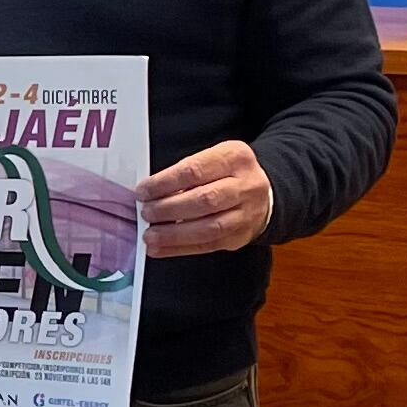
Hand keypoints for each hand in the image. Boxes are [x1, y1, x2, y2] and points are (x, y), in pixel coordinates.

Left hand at [137, 140, 273, 255]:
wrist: (262, 194)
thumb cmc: (228, 174)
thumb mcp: (212, 159)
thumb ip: (185, 172)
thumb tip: (150, 193)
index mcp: (234, 158)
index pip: (195, 170)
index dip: (165, 183)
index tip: (143, 191)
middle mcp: (246, 185)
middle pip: (205, 199)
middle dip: (169, 208)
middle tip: (147, 213)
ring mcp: (246, 213)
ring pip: (210, 227)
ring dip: (174, 234)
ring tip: (150, 236)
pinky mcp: (240, 236)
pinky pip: (209, 245)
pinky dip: (180, 248)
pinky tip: (160, 249)